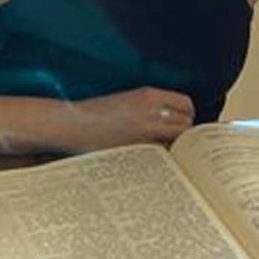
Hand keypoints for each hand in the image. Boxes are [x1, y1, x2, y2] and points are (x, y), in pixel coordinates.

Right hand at [73, 86, 195, 149]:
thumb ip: (149, 110)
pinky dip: (164, 158)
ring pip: (179, 139)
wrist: (72, 122)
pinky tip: (156, 163)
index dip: (187, 117)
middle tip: (179, 146)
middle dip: (186, 135)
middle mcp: (152, 108)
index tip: (183, 128)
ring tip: (169, 155)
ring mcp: (146, 128)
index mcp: (149, 94)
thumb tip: (169, 126)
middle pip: (187, 123)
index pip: (185, 104)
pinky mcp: (137, 146)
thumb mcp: (126, 102)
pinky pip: (162, 152)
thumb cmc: (94, 115)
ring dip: (177, 147)